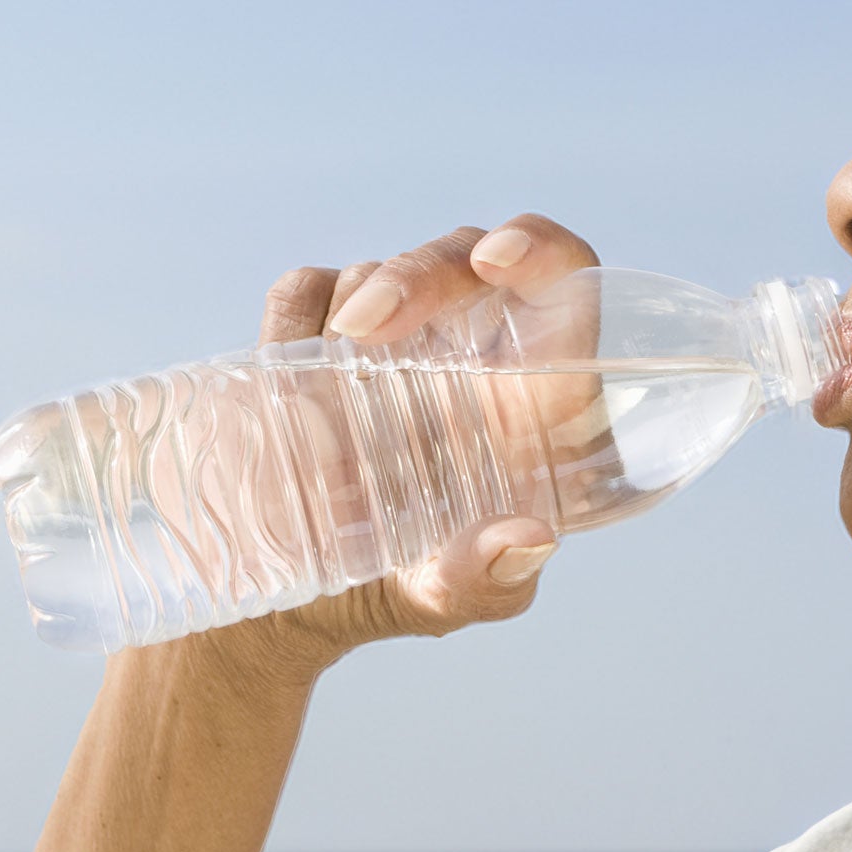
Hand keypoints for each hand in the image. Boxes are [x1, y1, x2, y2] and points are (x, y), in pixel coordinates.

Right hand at [189, 216, 601, 685]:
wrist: (291, 601)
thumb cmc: (401, 590)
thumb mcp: (450, 598)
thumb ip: (490, 578)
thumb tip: (529, 539)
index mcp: (530, 399)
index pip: (564, 285)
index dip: (544, 250)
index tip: (495, 258)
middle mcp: (467, 352)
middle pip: (464, 258)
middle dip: (416, 273)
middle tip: (365, 329)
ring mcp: (390, 340)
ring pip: (381, 266)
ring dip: (352, 303)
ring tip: (325, 383)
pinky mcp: (315, 339)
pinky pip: (305, 290)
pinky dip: (293, 314)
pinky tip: (286, 365)